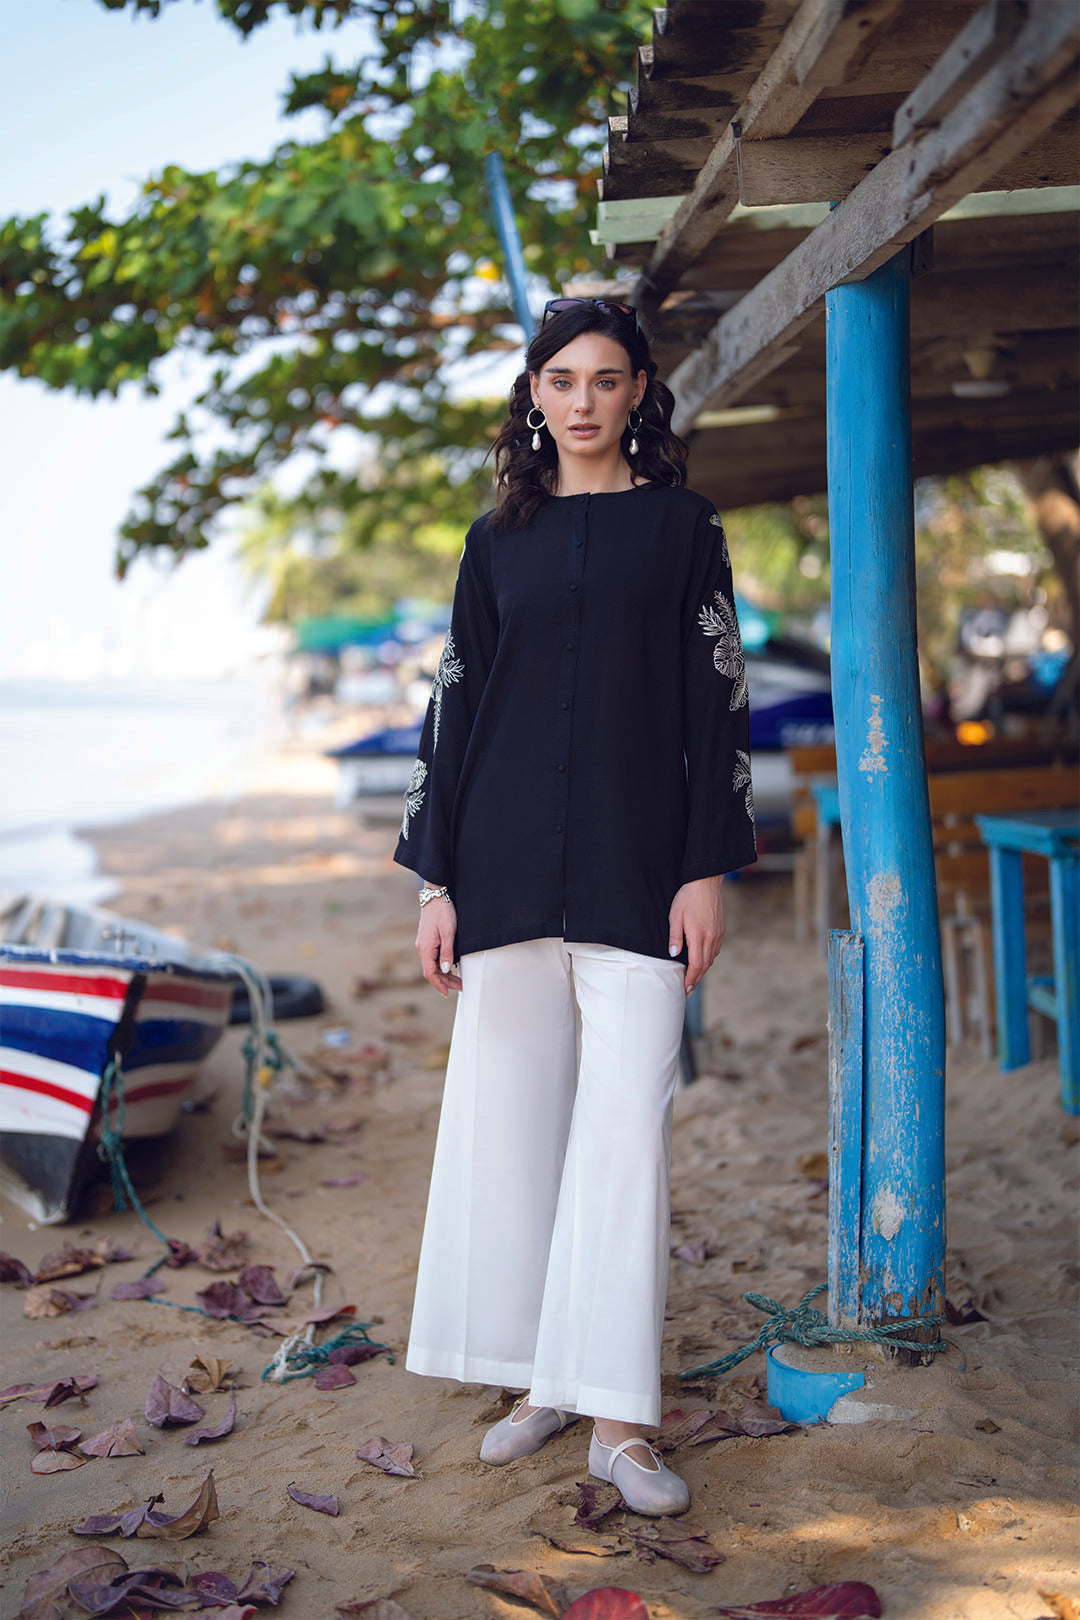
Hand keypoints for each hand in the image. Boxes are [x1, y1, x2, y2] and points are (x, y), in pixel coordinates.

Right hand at [416, 897, 461, 995]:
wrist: (435, 896)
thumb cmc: (443, 912)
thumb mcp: (448, 933)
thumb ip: (447, 952)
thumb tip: (447, 970)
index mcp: (426, 949)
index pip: (430, 973)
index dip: (439, 985)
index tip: (448, 993)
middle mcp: (422, 948)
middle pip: (432, 971)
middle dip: (445, 981)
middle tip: (461, 987)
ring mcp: (424, 944)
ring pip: (433, 965)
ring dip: (444, 974)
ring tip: (458, 980)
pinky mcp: (427, 940)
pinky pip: (433, 958)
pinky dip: (442, 965)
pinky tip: (451, 968)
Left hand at [668, 876, 724, 995]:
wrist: (706, 881)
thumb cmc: (688, 897)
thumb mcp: (675, 916)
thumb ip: (675, 937)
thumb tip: (673, 955)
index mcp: (699, 935)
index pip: (696, 964)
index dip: (691, 978)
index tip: (686, 988)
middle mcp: (711, 937)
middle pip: (705, 965)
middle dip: (696, 979)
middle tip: (688, 990)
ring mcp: (718, 933)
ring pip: (711, 958)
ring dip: (702, 970)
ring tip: (694, 978)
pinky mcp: (720, 929)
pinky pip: (715, 949)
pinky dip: (708, 959)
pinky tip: (703, 960)